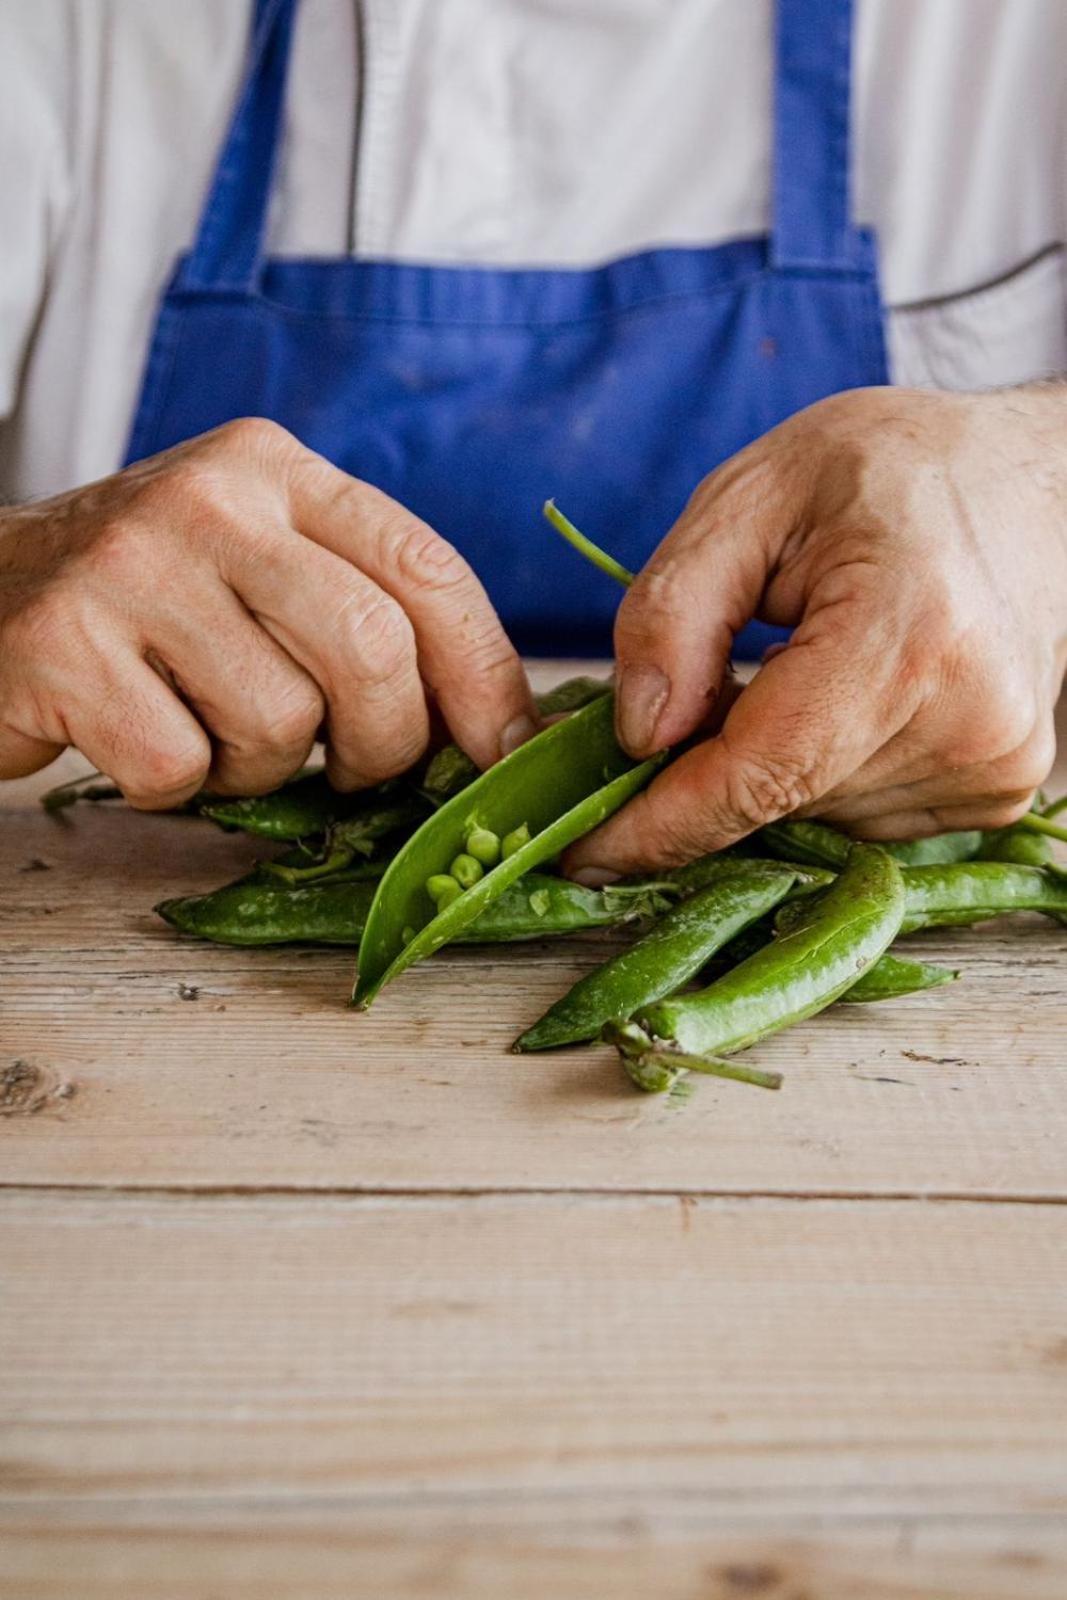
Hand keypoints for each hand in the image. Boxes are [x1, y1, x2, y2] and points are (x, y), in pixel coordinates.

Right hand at [0, 419, 536, 805]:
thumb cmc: (150, 604)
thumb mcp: (260, 566)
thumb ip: (363, 611)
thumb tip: (493, 732)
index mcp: (276, 468)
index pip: (426, 568)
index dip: (484, 674)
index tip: (504, 750)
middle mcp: (209, 497)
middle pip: (371, 650)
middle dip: (386, 743)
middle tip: (353, 770)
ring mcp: (129, 565)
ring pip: (281, 723)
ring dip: (261, 767)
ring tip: (210, 731)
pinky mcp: (60, 644)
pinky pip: (181, 766)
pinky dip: (177, 786)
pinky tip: (141, 738)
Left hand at [567, 386, 1066, 876]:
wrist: (1030, 483)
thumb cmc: (888, 471)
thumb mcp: (751, 494)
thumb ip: (673, 612)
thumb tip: (635, 737)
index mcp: (908, 635)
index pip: (759, 774)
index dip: (659, 824)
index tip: (577, 852)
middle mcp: (969, 722)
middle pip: (778, 801)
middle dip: (700, 776)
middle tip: (675, 698)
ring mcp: (994, 769)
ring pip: (813, 818)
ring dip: (765, 770)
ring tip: (782, 669)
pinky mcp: (999, 794)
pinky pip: (859, 817)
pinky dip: (816, 774)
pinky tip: (833, 700)